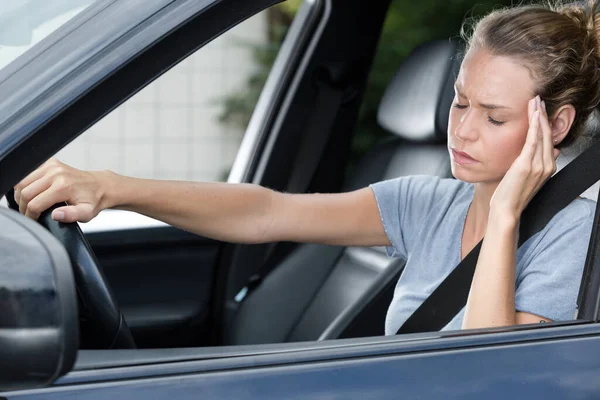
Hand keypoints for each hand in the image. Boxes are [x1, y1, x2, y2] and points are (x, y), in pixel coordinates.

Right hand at [13, 158, 112, 221]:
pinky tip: (32, 192)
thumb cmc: (93, 200)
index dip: (30, 215)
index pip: (35, 204)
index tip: (33, 220)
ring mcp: (52, 166)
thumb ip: (72, 215)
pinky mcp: (49, 162)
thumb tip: (56, 215)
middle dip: (23, 206)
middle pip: (25, 192)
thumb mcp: (87, 213)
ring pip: (22, 182)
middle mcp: (56, 173)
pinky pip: (27, 173)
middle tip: (29, 214)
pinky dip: (25, 184)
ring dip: (21, 195)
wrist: (101, 185)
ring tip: (28, 204)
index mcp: (63, 186)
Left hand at [490, 95, 559, 218]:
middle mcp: (546, 165)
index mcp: (547, 167)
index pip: (547, 139)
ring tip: (535, 101)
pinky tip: (534, 114)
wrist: (505, 210)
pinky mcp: (526, 165)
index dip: (544, 122)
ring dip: (538, 116)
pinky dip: (534, 126)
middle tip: (538, 98)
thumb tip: (549, 150)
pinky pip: (533, 141)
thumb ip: (537, 162)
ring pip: (541, 135)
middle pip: (547, 134)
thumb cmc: (510, 194)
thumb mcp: (526, 176)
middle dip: (543, 115)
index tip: (539, 108)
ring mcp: (538, 166)